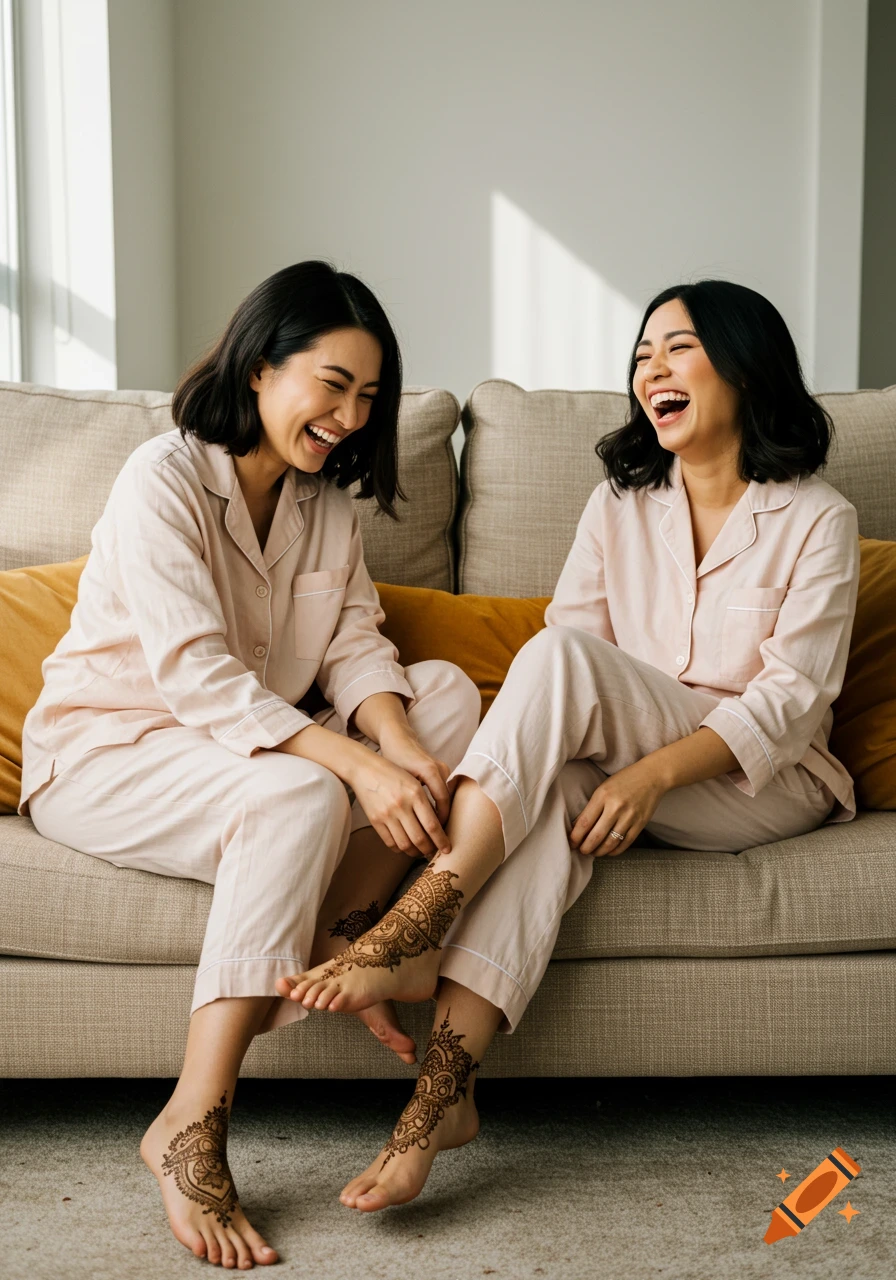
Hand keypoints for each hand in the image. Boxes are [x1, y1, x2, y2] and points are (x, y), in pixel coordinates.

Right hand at [346, 732, 451, 859]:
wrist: (365, 769)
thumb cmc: (394, 774)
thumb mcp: (414, 783)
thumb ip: (427, 803)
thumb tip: (438, 827)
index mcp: (415, 794)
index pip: (432, 825)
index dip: (441, 841)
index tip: (447, 849)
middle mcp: (401, 805)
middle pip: (420, 839)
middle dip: (429, 849)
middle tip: (435, 852)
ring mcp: (387, 814)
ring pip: (405, 844)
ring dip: (415, 852)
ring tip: (421, 851)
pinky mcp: (375, 820)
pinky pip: (390, 842)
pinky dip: (400, 849)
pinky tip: (406, 847)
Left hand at [377, 723, 453, 828]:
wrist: (397, 737)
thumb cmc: (394, 757)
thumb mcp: (398, 778)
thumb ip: (406, 798)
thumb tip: (410, 823)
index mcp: (430, 771)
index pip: (442, 800)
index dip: (440, 820)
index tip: (435, 836)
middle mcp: (440, 769)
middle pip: (447, 800)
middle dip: (443, 821)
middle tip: (439, 840)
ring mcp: (442, 768)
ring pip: (446, 797)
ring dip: (442, 814)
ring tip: (436, 832)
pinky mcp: (441, 770)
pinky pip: (443, 791)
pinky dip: (439, 805)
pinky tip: (433, 817)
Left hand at [569, 760, 667, 857]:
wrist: (652, 776)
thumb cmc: (624, 780)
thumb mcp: (603, 788)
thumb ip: (592, 806)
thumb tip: (577, 826)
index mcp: (603, 795)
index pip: (584, 822)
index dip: (575, 836)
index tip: (571, 842)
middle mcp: (616, 807)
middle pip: (596, 836)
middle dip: (585, 848)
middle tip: (581, 851)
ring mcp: (629, 817)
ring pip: (610, 842)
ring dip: (599, 851)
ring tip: (593, 852)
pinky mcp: (640, 824)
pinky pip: (625, 843)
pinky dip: (615, 850)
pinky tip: (608, 851)